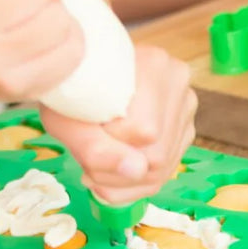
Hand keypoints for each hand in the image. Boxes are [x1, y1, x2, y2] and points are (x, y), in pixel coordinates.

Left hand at [40, 44, 196, 203]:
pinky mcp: (182, 128)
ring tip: (94, 170)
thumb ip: (95, 147)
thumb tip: (137, 170)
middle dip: (114, 174)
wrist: (75, 76)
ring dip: (123, 183)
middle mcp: (177, 82)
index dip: (108, 147)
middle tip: (85, 165)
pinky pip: (166, 170)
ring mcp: (183, 106)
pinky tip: (110, 177)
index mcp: (153, 64)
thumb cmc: (65, 92)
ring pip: (164, 168)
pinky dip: (134, 184)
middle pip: (158, 154)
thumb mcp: (64, 119)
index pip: (143, 131)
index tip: (82, 136)